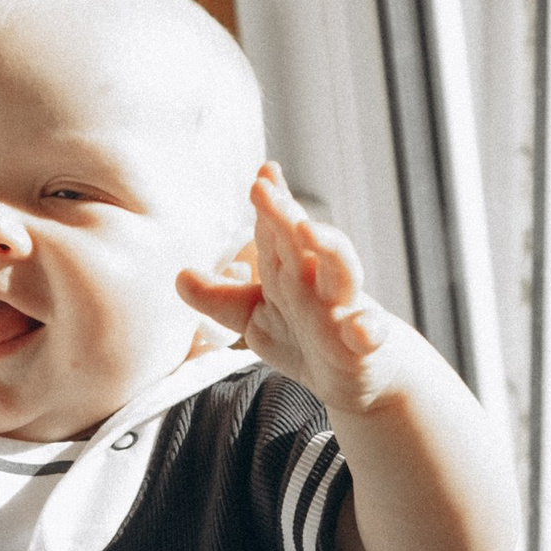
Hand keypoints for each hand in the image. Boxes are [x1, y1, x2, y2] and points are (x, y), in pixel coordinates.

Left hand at [182, 163, 403, 415]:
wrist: (363, 377)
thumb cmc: (309, 339)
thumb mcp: (257, 319)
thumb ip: (221, 299)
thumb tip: (180, 276)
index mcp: (292, 271)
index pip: (278, 229)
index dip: (271, 201)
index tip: (261, 172)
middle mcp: (319, 282)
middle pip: (302, 240)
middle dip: (284, 213)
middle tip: (262, 187)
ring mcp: (345, 309)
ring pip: (343, 270)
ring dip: (329, 247)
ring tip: (308, 231)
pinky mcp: (364, 344)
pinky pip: (370, 333)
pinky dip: (367, 330)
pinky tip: (360, 329)